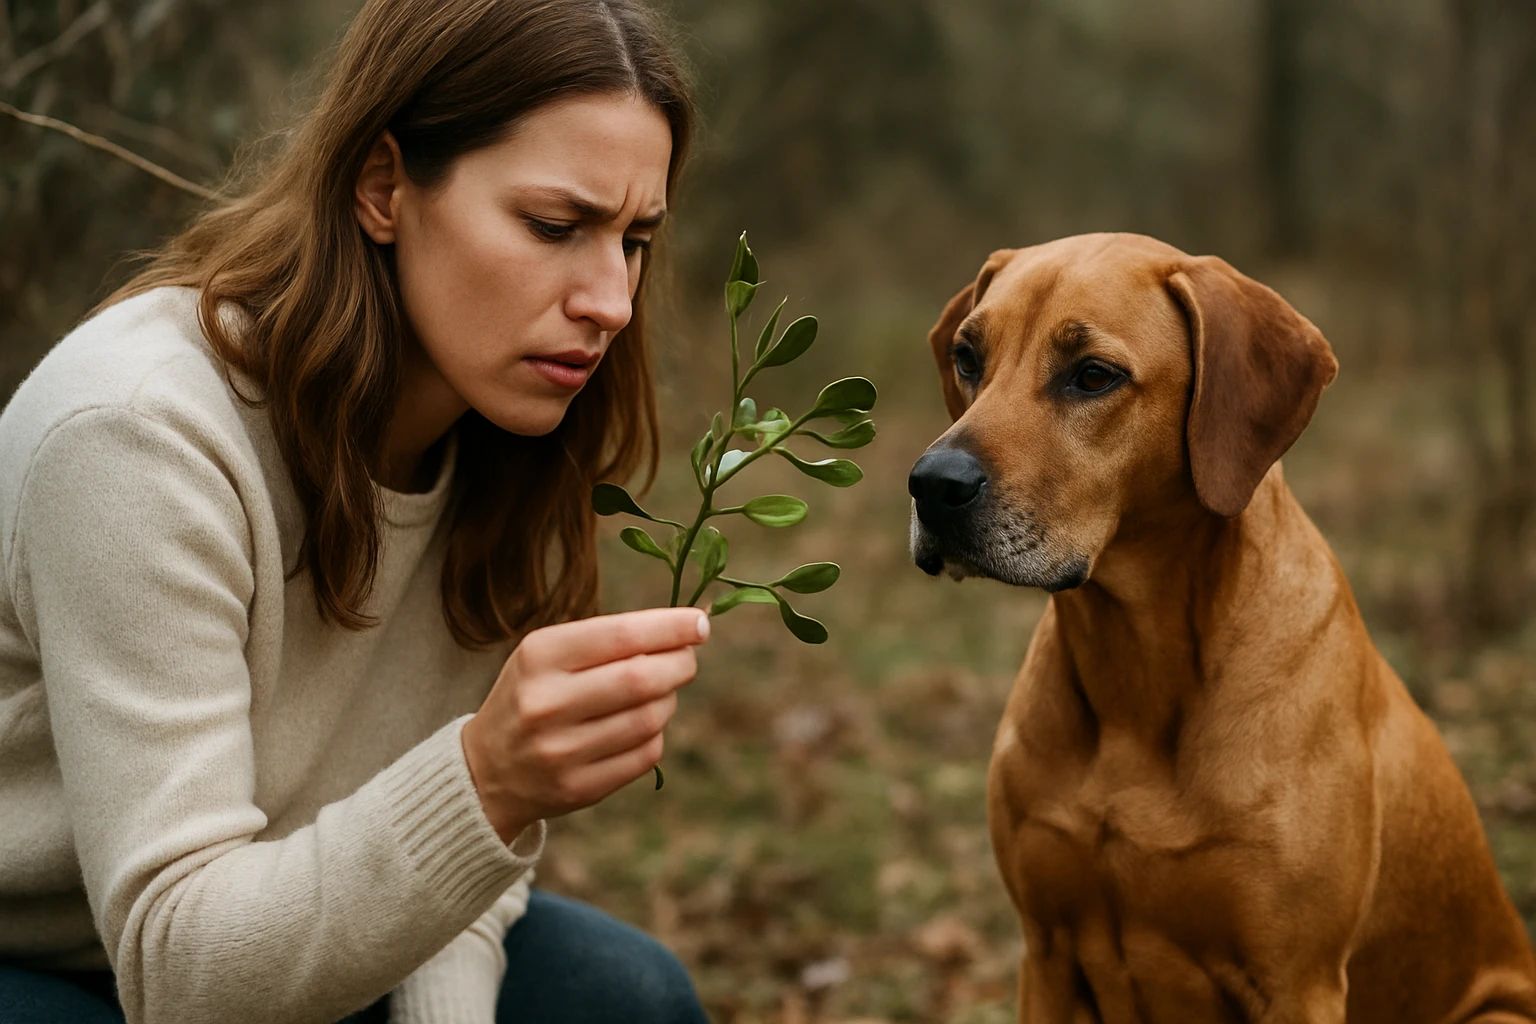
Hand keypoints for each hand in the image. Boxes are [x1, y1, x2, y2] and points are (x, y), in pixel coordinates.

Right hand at [461, 607, 709, 842]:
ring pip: (650, 718)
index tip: (700, 623)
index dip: (670, 628)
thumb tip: (690, 629)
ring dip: (668, 701)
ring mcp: (561, 751)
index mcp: (539, 657)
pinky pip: (645, 755)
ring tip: (657, 692)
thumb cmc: (533, 695)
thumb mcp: (549, 655)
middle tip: (687, 659)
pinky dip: (655, 735)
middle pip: (641, 679)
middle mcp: (546, 703)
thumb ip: (610, 640)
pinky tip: (639, 727)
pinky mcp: (579, 788)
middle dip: (679, 665)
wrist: (486, 769)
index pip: (621, 635)